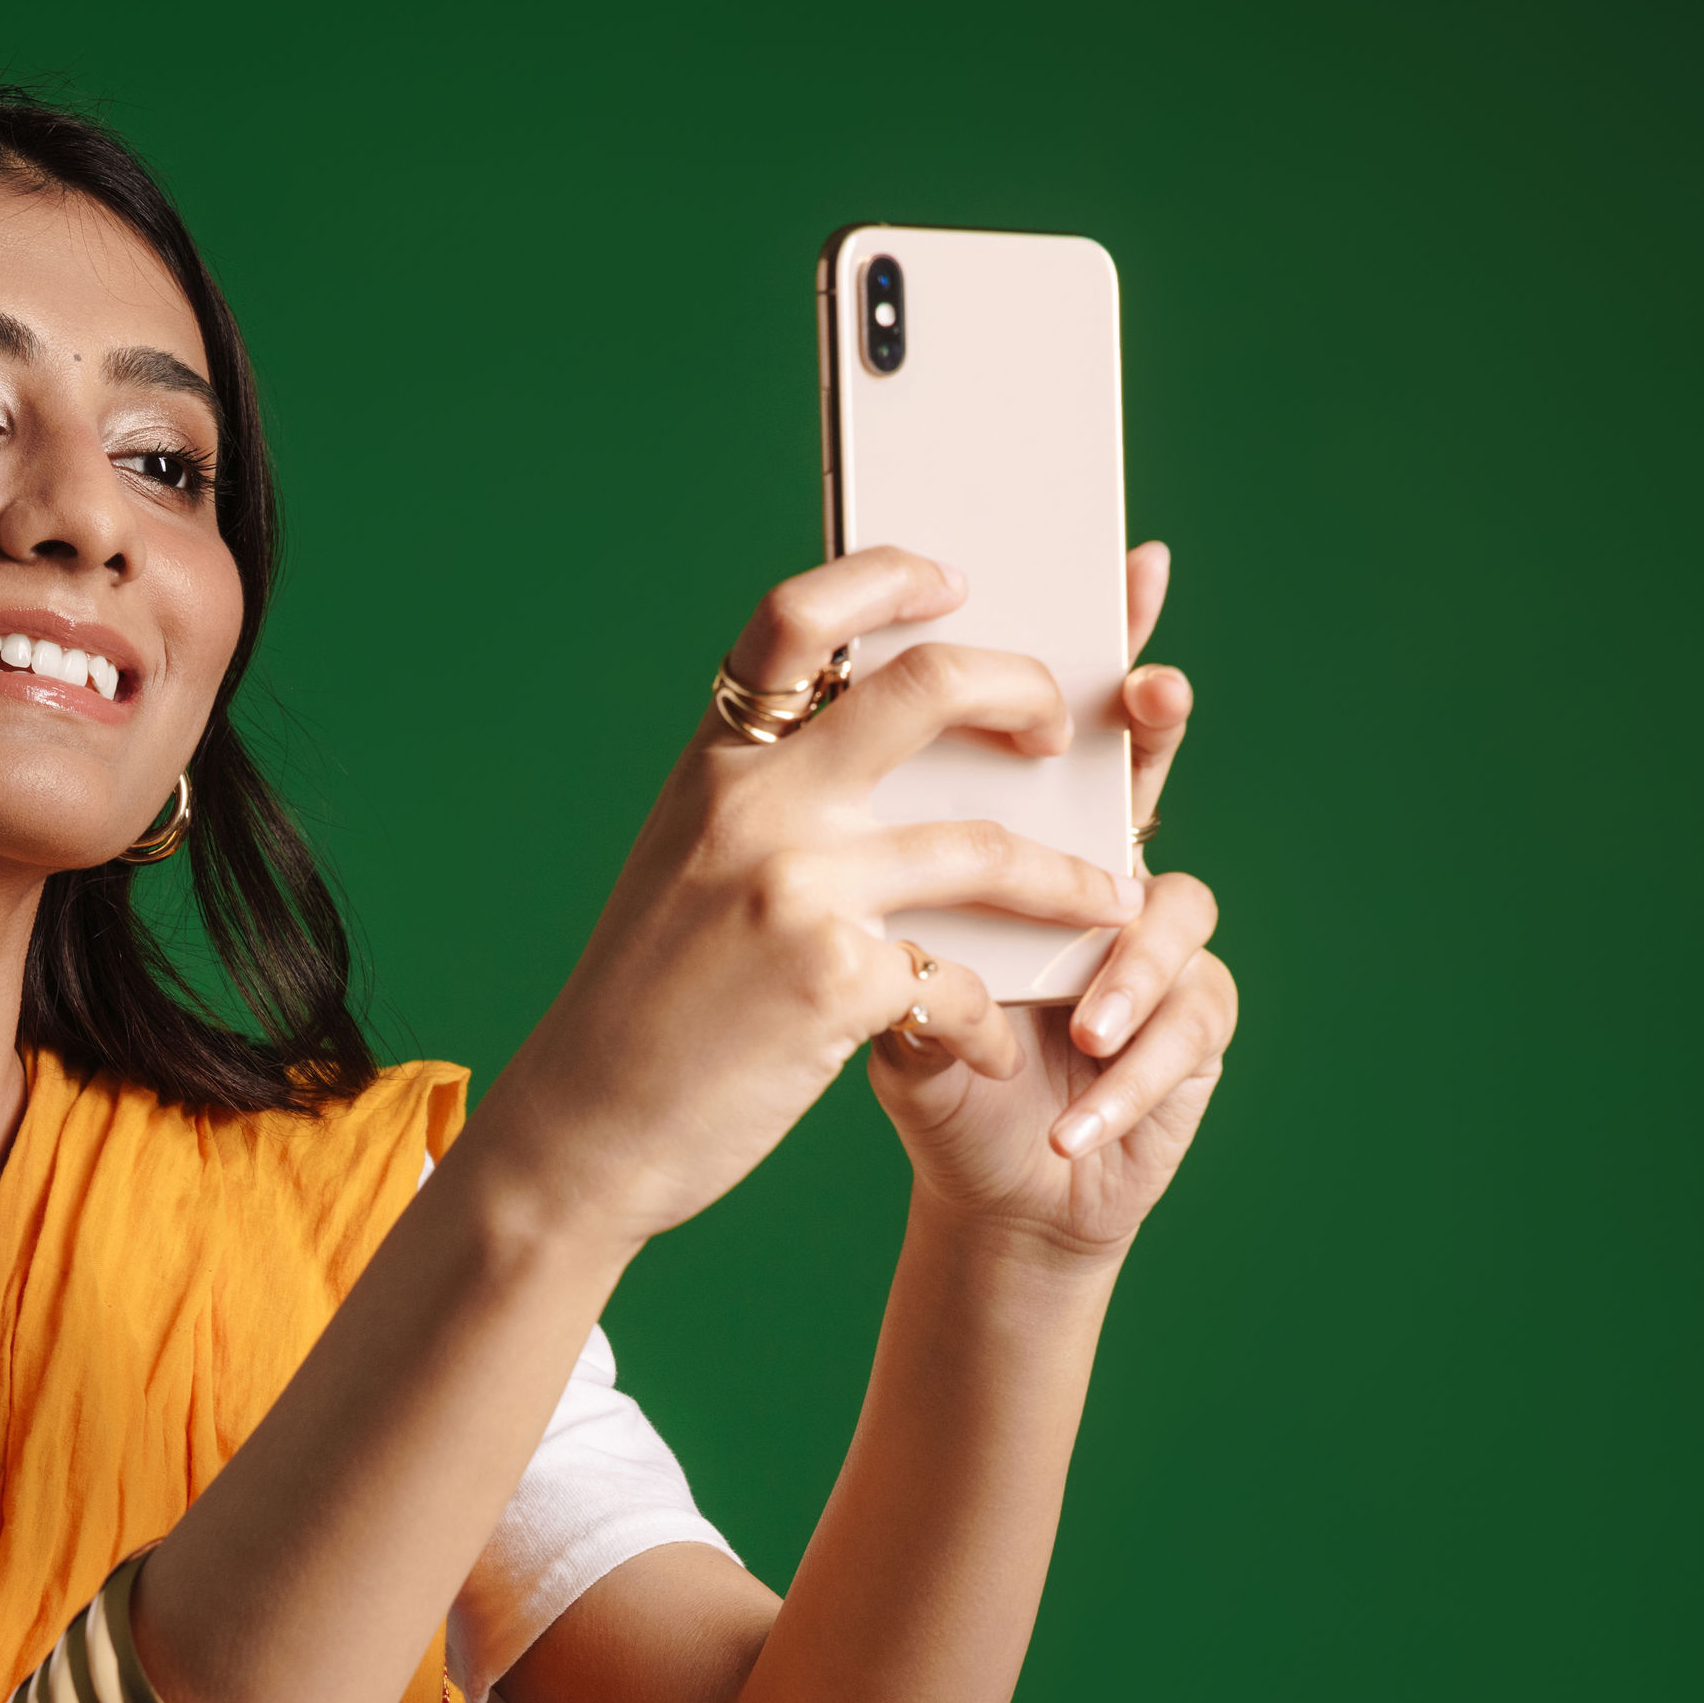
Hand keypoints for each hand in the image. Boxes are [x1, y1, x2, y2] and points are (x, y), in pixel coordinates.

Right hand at [470, 548, 1146, 1246]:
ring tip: (1115, 904)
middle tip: (1060, 729)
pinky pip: (962, 984)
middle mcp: (757, 805)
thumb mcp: (687, 862)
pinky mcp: (836, 984)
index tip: (956, 581)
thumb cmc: (648, 998)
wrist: (588, 1125)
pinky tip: (992, 1053)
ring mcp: (798, 889)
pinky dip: (990, 1024)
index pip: (799, 616)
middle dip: (1025, 693)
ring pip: (985, 847)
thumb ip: (767, 797)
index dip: (888, 577)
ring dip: (1071, 881)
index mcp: (718, 764)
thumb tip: (882, 745)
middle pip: (929, 687)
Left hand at [870, 542, 1236, 1259]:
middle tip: (1150, 692)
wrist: (982, 1184)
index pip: (1061, 723)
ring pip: (1173, 912)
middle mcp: (1106, 869)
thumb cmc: (927, 1060)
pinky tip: (1075, 1122)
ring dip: (1126, 968)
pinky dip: (1127, 1083)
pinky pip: (1185, 1033)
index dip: (1101, 642)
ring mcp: (1160, 944)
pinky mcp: (1196, 1032)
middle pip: (1147, 772)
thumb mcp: (876, 969)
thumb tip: (839, 781)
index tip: (1124, 564)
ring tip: (1085, 1024)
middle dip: (1154, 730)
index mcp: (1022, 835)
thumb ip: (877, 881)